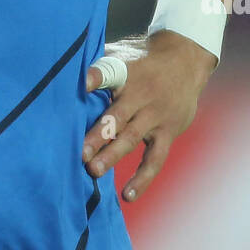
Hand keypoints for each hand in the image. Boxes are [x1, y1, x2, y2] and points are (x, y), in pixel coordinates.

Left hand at [82, 30, 215, 201]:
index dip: (94, 77)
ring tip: (94, 171)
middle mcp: (141, 94)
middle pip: (117, 115)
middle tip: (80, 153)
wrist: (185, 61)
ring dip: (113, 155)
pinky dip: (142, 178)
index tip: (82, 84)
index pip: (109, 72)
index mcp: (126, 73)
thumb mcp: (122, 54)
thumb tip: (64, 74)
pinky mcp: (167, 132)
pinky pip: (155, 158)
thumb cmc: (142, 61)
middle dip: (98, 134)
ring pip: (132, 137)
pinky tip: (128, 195)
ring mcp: (155, 114)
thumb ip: (96, 66)